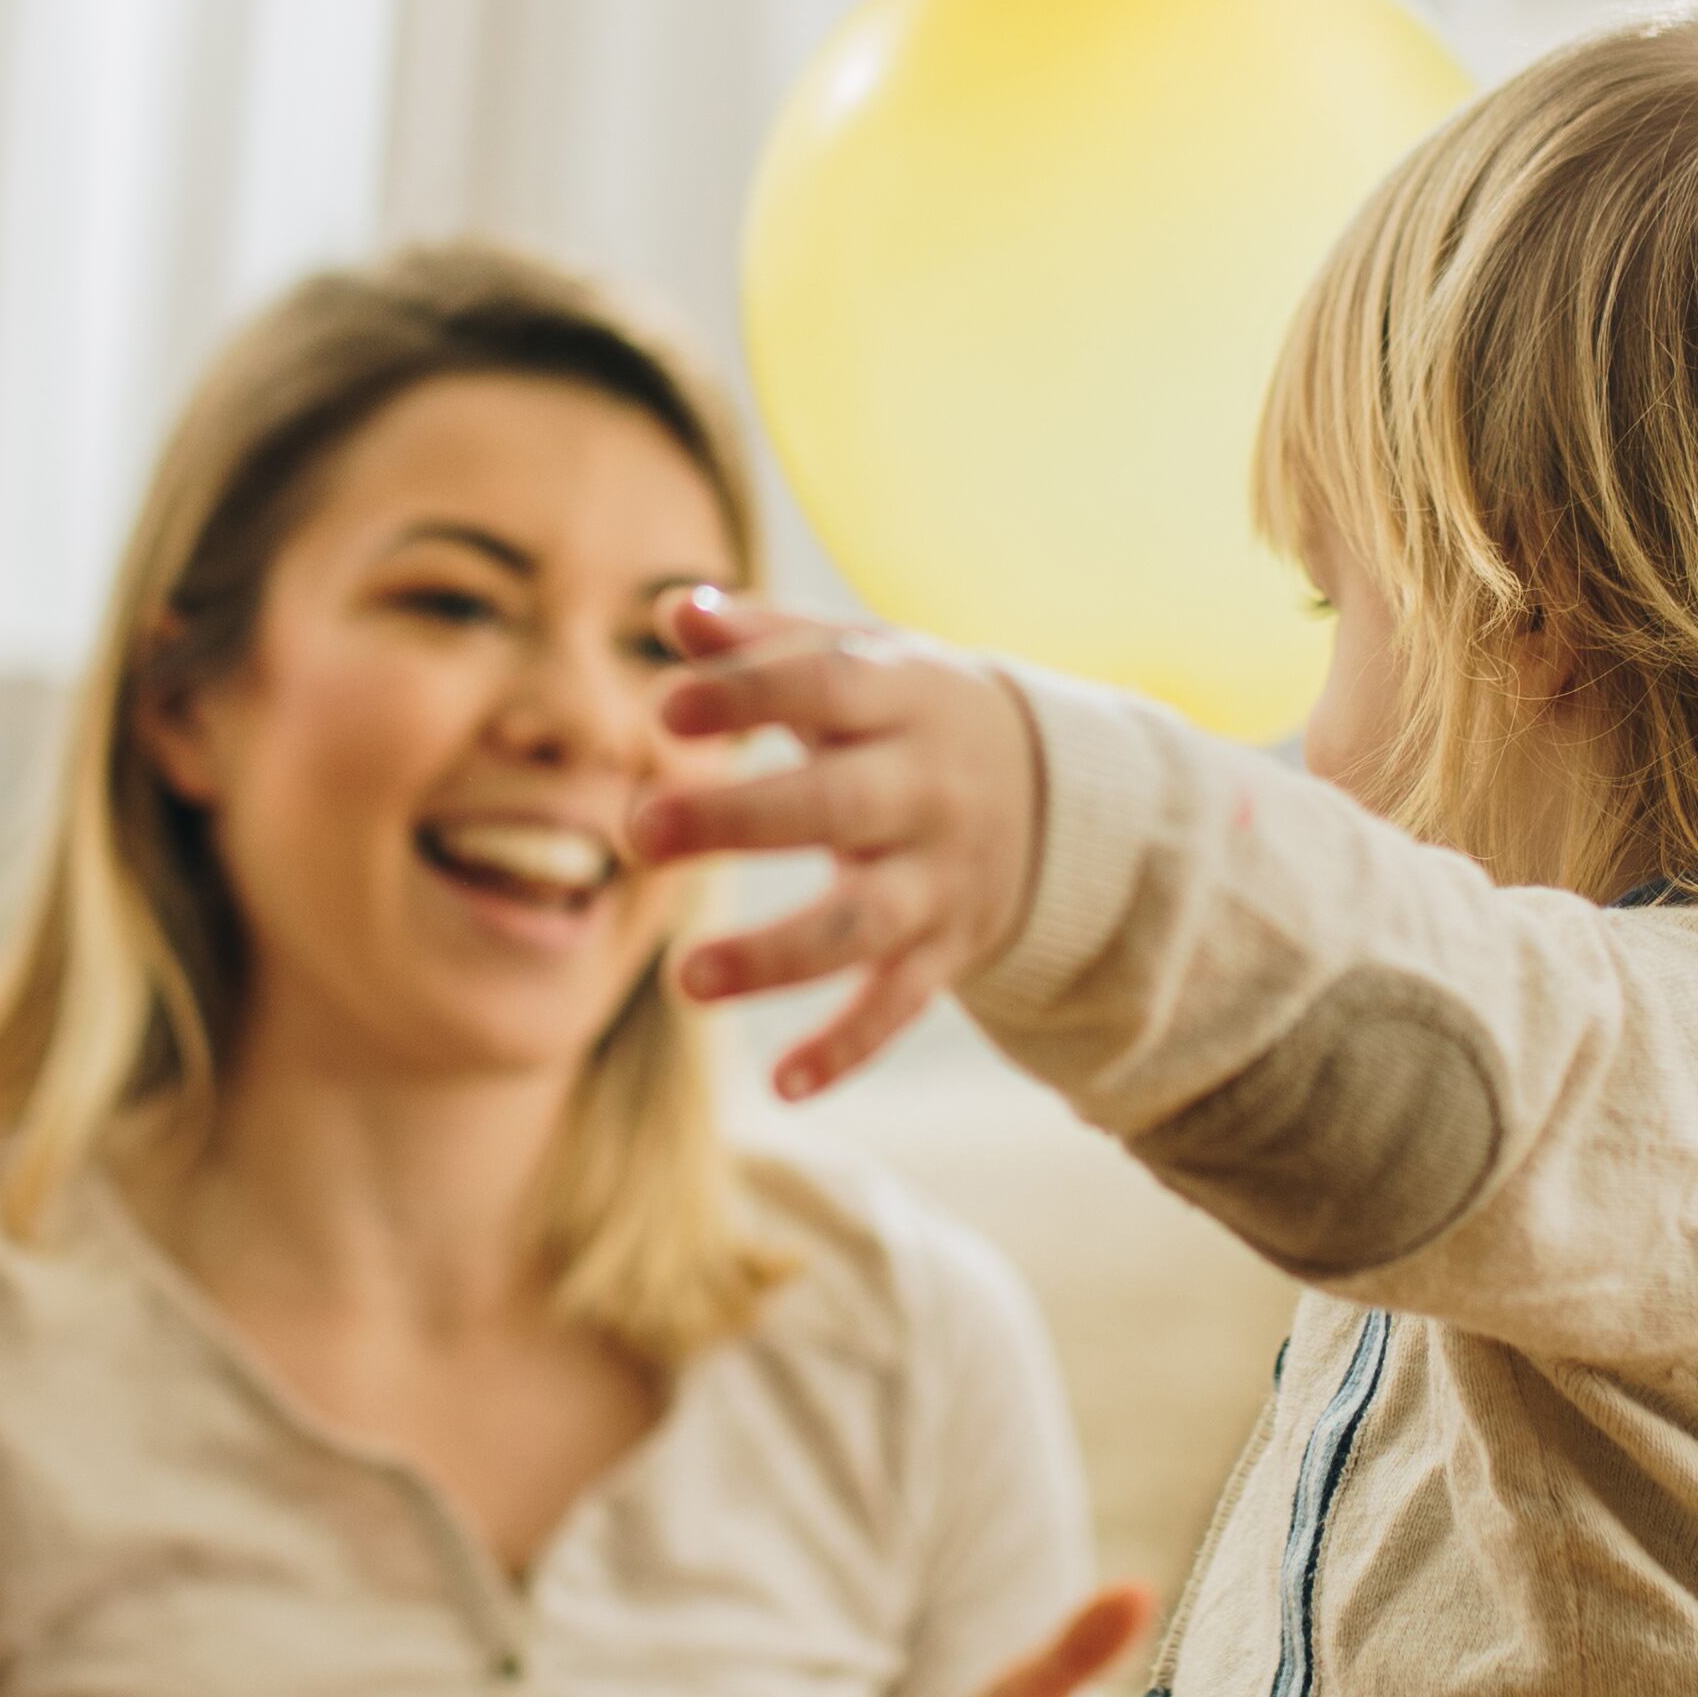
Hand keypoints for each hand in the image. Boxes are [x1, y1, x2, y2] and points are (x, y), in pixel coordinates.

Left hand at [630, 590, 1043, 1099]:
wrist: (1057, 795)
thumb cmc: (909, 714)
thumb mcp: (862, 659)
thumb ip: (768, 639)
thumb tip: (676, 611)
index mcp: (903, 700)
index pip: (827, 687)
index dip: (750, 695)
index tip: (667, 711)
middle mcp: (927, 791)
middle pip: (836, 807)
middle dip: (741, 820)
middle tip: (641, 831)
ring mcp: (940, 879)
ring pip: (862, 925)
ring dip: (775, 956)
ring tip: (683, 981)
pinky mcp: (944, 953)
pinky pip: (899, 1007)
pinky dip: (848, 1049)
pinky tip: (782, 1085)